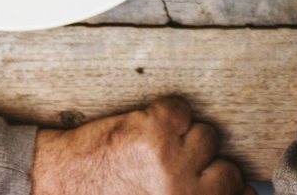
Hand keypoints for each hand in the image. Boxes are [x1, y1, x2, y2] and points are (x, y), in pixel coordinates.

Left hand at [31, 97, 243, 194]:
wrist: (54, 186)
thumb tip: (243, 192)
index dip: (235, 191)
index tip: (233, 187)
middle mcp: (186, 194)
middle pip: (227, 170)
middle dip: (204, 166)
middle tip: (174, 168)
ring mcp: (173, 162)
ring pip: (206, 136)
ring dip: (183, 140)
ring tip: (152, 151)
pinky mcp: (155, 131)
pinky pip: (181, 110)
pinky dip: (165, 114)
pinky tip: (143, 129)